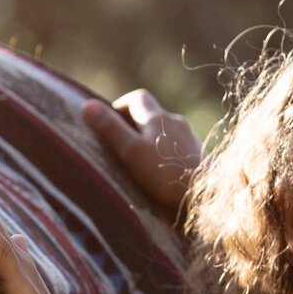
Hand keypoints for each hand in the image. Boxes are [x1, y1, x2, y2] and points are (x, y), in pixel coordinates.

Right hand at [81, 90, 202, 217]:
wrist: (206, 196)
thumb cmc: (165, 174)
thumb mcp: (130, 151)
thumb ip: (110, 128)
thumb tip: (87, 105)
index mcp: (158, 117)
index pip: (137, 97)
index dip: (121, 105)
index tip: (110, 121)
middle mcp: (176, 122)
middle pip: (152, 113)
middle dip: (134, 123)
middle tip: (120, 143)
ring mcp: (191, 138)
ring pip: (166, 131)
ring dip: (151, 139)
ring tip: (139, 160)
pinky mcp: (199, 156)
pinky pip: (178, 147)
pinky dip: (165, 152)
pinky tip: (161, 171)